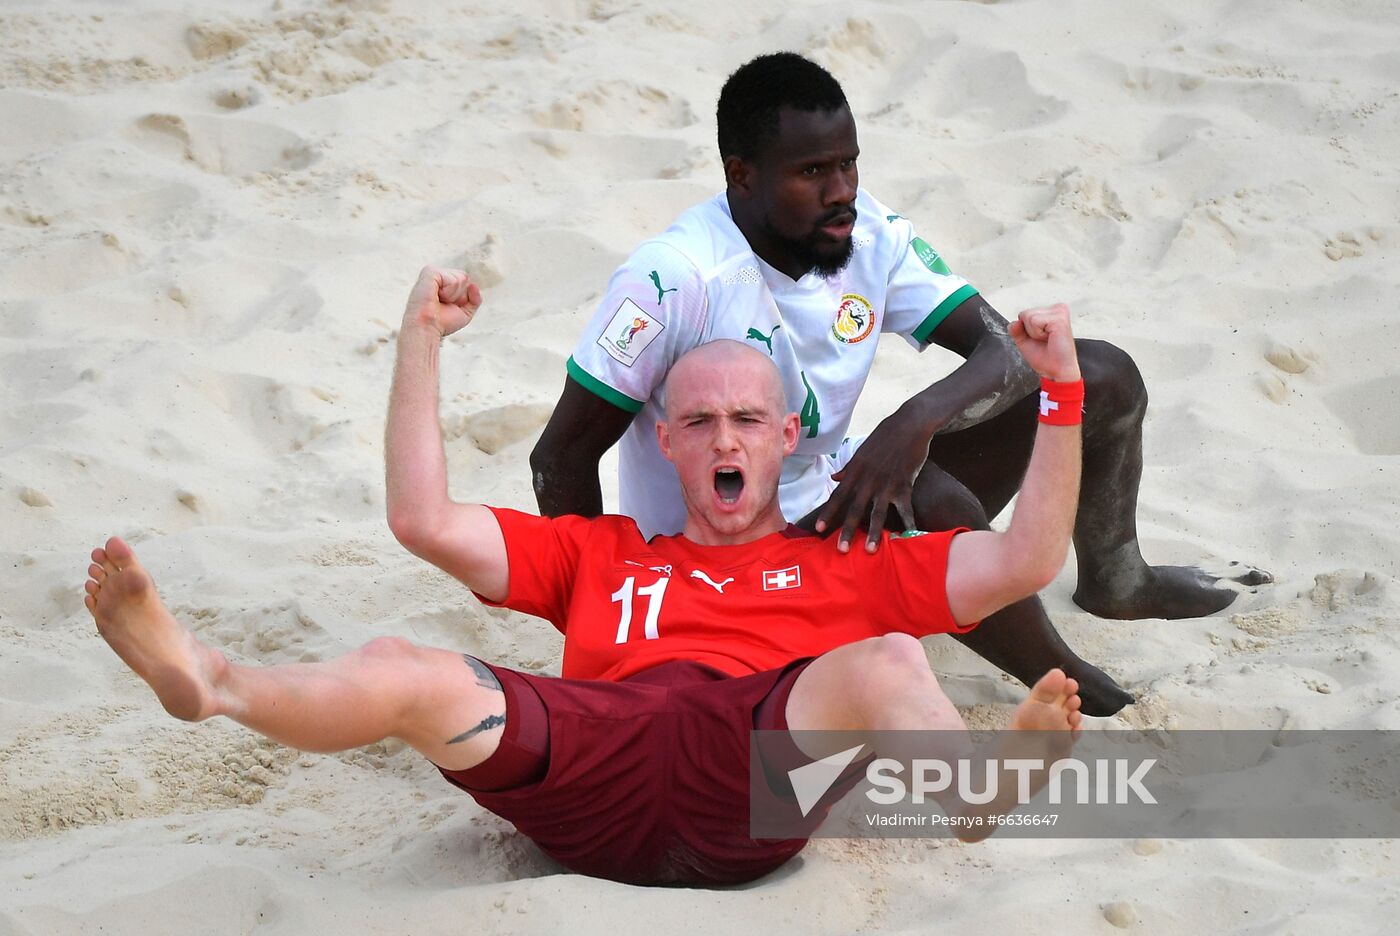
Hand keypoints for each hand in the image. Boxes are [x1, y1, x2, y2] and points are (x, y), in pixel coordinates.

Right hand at [404, 266, 481, 337]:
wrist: (427, 328)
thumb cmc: (442, 323)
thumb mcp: (465, 313)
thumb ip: (475, 299)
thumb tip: (473, 284)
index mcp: (443, 282)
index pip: (466, 281)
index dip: (462, 298)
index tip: (447, 306)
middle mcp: (438, 275)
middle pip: (465, 277)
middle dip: (459, 296)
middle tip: (443, 304)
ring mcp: (433, 272)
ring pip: (461, 278)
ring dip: (453, 295)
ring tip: (438, 300)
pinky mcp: (430, 272)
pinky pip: (453, 280)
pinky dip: (449, 292)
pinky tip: (436, 296)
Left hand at [813, 408, 929, 552]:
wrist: (910, 424)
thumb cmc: (885, 436)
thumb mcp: (862, 450)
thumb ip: (848, 467)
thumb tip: (834, 478)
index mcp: (855, 471)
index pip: (837, 496)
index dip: (827, 513)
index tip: (818, 529)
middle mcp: (867, 479)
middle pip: (854, 509)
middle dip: (846, 530)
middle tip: (840, 550)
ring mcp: (886, 484)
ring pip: (877, 513)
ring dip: (872, 533)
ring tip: (868, 550)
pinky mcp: (904, 484)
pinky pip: (905, 508)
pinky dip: (908, 522)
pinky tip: (909, 536)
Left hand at [1008, 304, 1078, 381]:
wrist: (1056, 371)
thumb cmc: (1046, 358)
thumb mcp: (1024, 341)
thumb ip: (1016, 330)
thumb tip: (1014, 322)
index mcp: (1051, 312)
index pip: (1024, 313)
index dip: (1026, 330)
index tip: (1040, 339)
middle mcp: (1057, 309)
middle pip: (1025, 313)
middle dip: (1030, 331)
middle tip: (1044, 340)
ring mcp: (1060, 312)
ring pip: (1028, 316)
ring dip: (1034, 333)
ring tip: (1047, 340)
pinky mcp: (1059, 318)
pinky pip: (1034, 321)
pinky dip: (1037, 333)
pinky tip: (1050, 338)